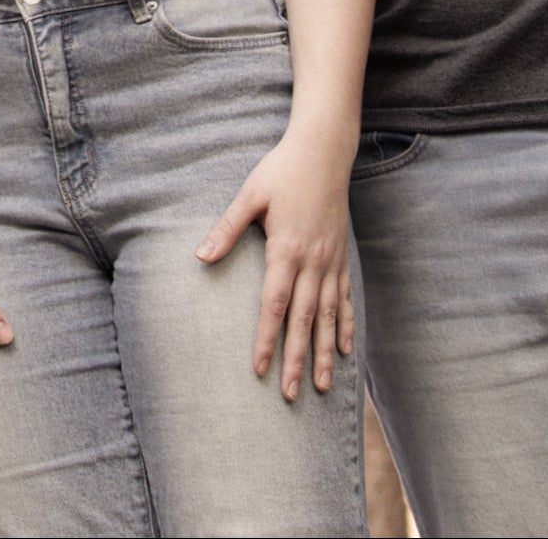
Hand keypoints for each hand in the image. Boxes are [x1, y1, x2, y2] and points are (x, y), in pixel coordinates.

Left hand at [198, 127, 354, 399]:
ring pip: (328, 317)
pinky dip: (345, 326)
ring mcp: (331, 262)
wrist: (324, 152)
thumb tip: (200, 257)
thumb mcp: (249, 195)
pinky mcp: (341, 258)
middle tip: (290, 395)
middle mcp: (313, 262)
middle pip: (303, 320)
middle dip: (295, 360)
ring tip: (323, 387)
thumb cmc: (281, 172)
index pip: (274, 304)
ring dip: (325, 353)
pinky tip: (346, 350)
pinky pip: (345, 299)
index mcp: (286, 250)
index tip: (259, 368)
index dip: (266, 338)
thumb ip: (227, 228)